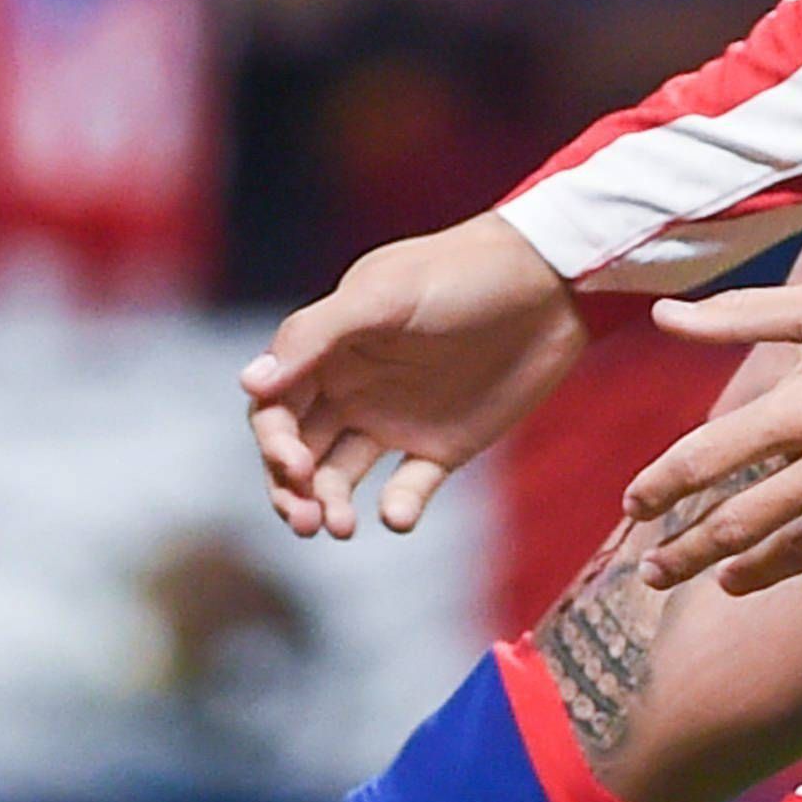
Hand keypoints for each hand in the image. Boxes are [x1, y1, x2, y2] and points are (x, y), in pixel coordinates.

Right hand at [241, 215, 585, 539]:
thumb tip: (251, 383)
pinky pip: (406, 489)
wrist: (550, 285)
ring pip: (341, 477)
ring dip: (332, 504)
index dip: (272, 441)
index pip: (275, 406)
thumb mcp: (384, 294)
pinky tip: (399, 514)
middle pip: (298, 450)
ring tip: (342, 526)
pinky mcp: (441, 448)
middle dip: (291, 489)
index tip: (292, 465)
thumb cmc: (461, 274)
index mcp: (329, 349)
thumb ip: (317, 336)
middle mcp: (352, 389)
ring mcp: (394, 421)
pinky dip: (397, 508)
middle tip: (307, 520)